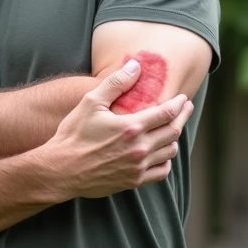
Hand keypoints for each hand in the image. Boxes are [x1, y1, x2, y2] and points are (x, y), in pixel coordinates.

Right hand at [43, 59, 193, 198]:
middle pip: (174, 131)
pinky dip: (166, 161)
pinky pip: (161, 172)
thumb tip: (136, 66)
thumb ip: (116, 84)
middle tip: (186, 108)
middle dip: (183, 117)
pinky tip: (162, 154)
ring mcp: (138, 167)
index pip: (166, 113)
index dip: (178, 104)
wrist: (61, 170)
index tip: (182, 98)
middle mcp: (139, 148)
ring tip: (173, 129)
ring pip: (170, 151)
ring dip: (174, 138)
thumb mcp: (91, 102)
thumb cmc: (73, 134)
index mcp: (131, 127)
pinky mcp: (133, 181)